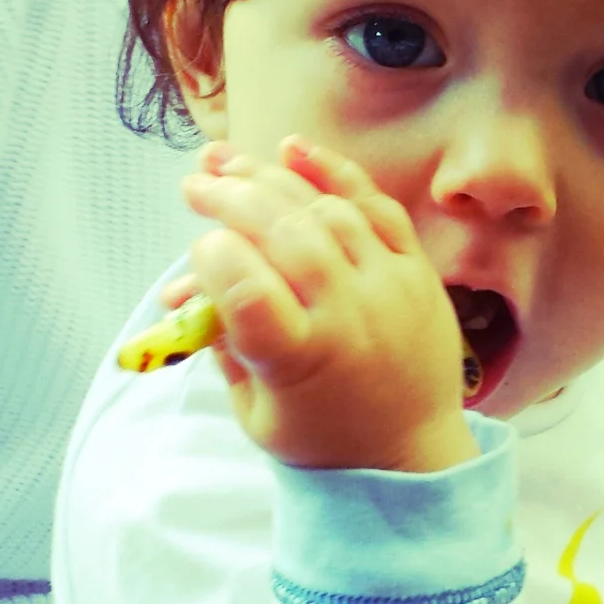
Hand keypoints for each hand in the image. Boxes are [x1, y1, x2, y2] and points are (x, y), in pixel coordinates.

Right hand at [182, 137, 474, 472]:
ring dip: (270, 176)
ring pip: (324, 208)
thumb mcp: (254, 411)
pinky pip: (376, 206)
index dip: (211, 259)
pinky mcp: (417, 272)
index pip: (246, 286)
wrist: (411, 454)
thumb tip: (186, 287)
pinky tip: (292, 149)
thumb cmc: (321, 438)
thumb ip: (223, 343)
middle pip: (281, 231)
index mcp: (300, 360)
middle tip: (194, 185)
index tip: (197, 252)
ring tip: (228, 162)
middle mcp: (348, 316)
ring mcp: (389, 288)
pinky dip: (334, 172)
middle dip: (229, 196)